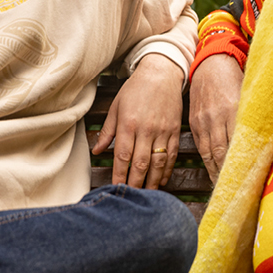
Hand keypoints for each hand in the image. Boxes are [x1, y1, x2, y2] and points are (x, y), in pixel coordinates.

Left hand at [93, 53, 183, 188]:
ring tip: (147, 195)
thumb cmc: (135, 89)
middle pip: (140, 164)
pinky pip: (171, 156)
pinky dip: (167, 170)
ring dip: (152, 182)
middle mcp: (146, 130)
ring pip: (158, 163)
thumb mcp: (116, 106)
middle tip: (132, 198)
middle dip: (136, 184)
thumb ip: (107, 131)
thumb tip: (97, 151)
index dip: (119, 175)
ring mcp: (163, 131)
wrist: (161, 73)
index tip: (116, 189)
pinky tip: (162, 181)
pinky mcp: (175, 131)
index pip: (122, 156)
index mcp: (128, 124)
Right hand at [189, 52, 242, 182]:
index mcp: (234, 109)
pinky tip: (215, 175)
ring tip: (227, 190)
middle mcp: (217, 117)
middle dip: (231, 175)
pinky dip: (209, 164)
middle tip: (241, 194)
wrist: (210, 62)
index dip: (246, 164)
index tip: (254, 181)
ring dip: (218, 173)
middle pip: (224, 153)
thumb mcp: (250, 94)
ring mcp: (204, 121)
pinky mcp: (195, 123)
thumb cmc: (237, 78)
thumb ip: (259, 116)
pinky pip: (201, 148)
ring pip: (210, 154)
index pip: (241, 143)